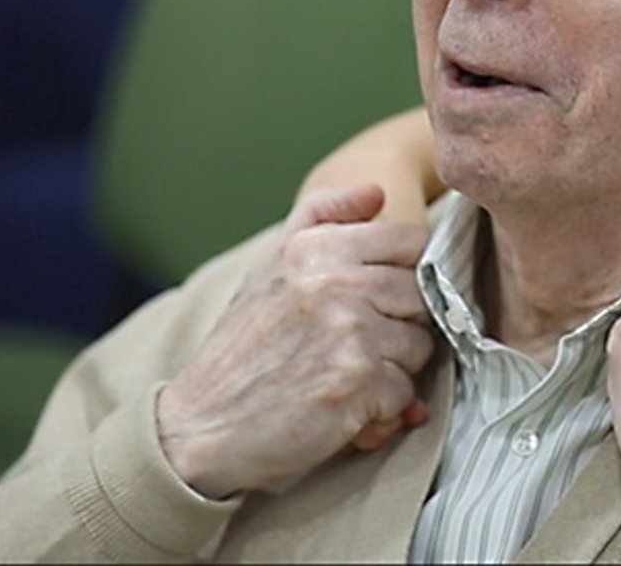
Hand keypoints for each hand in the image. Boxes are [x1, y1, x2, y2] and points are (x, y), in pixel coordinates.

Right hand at [156, 184, 434, 497]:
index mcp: (315, 248)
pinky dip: (381, 409)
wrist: (199, 428)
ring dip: (391, 370)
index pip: (410, 241)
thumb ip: (320, 217)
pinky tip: (341, 407)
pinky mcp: (358, 383)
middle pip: (421, 295)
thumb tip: (376, 191)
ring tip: (342, 375)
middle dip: (399, 326)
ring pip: (420, 345)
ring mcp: (349, 333)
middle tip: (352, 346)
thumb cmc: (241, 348)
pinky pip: (405, 392)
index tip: (375, 300)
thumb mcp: (269, 267)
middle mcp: (335, 282)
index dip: (403, 274)